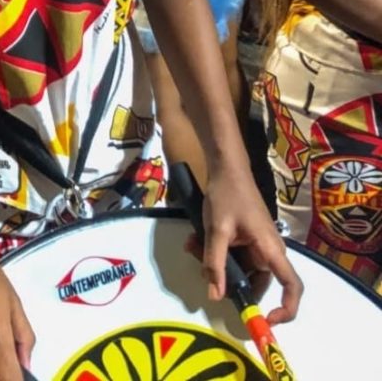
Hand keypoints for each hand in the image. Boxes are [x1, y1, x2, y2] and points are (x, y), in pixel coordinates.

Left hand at [200, 165, 302, 325]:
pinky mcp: (246, 239)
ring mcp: (257, 245)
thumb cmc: (227, 194)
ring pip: (240, 269)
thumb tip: (216, 297)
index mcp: (271, 249)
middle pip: (256, 282)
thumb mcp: (217, 229)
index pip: (292, 285)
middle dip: (228, 280)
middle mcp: (269, 250)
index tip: (267, 320)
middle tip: (203, 268)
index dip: (286, 309)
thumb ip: (215, 263)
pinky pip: (234, 257)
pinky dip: (216, 253)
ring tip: (194, 247)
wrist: (226, 167)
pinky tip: (195, 241)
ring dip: (216, 264)